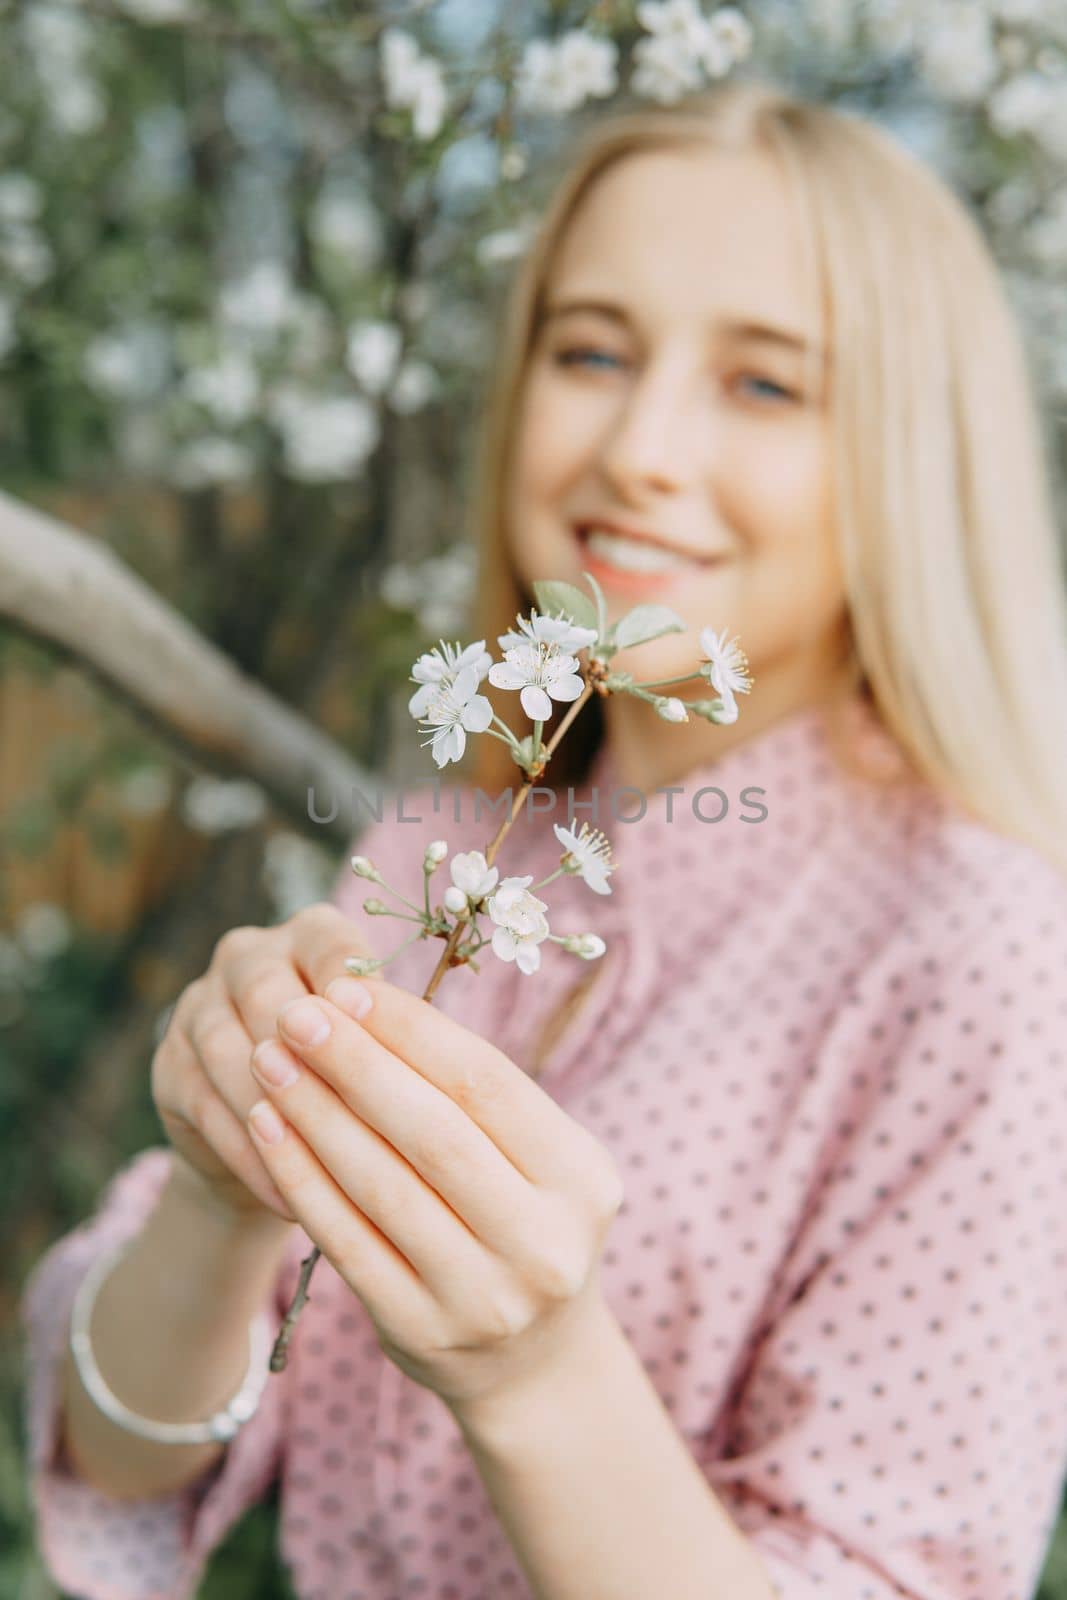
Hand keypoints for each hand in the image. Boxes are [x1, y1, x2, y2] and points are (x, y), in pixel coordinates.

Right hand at [151, 903, 374, 1224]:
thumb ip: (388, 1036)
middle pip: (269, 995)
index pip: (332, 945)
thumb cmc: (351, 1083)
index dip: (355, 996)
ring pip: (231, 1052)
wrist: (276, 1144)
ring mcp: (197, 1006)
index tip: (382, 1047)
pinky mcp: (167, 1065)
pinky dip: (252, 1154)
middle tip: (353, 1117)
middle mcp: (247, 955)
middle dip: (310, 1057)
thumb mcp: (376, 1050)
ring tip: (326, 1168)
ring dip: (279, 1112)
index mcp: (310, 934)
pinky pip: (207, 1106)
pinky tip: (290, 1195)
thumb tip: (428, 1048)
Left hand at [244, 975, 624, 1413]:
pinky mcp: (419, 1332)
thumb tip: (364, 1003)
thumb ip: (473, 1095)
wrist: (533, 1364)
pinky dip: (302, 1177)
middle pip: (432, 1132)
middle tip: (294, 1013)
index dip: (411, 1029)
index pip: (485, 1083)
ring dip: (315, 1114)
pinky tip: (269, 1128)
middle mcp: (543, 1242)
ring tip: (270, 1060)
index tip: (347, 986)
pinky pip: (346, 1242)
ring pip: (381, 1185)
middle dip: (354, 1063)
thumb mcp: (536, 1161)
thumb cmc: (522, 1222)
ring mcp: (482, 1297)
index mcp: (582, 1177)